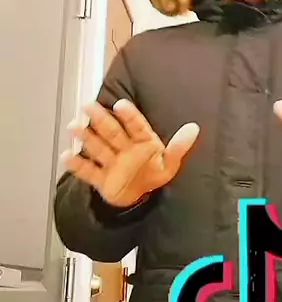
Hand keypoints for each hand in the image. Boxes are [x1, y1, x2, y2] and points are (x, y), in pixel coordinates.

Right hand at [61, 99, 199, 206]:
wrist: (137, 197)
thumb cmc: (153, 172)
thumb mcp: (169, 163)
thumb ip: (179, 147)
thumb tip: (194, 128)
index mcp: (142, 141)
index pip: (136, 126)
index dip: (129, 116)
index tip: (121, 104)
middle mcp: (124, 148)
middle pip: (112, 132)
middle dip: (101, 120)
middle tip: (88, 105)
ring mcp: (111, 162)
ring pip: (98, 147)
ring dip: (86, 137)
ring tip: (74, 126)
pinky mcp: (101, 178)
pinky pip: (88, 171)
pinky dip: (77, 165)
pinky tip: (67, 155)